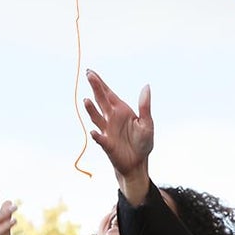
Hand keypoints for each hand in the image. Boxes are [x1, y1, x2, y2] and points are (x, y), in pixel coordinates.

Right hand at [84, 71, 152, 201]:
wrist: (138, 162)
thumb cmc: (143, 142)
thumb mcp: (147, 123)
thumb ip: (145, 105)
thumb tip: (146, 86)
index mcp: (121, 110)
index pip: (108, 93)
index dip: (99, 83)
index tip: (90, 72)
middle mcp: (111, 118)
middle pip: (101, 100)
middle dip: (95, 88)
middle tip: (88, 75)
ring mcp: (107, 130)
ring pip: (97, 118)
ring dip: (91, 110)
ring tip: (87, 100)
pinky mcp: (107, 144)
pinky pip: (100, 139)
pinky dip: (97, 136)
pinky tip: (94, 132)